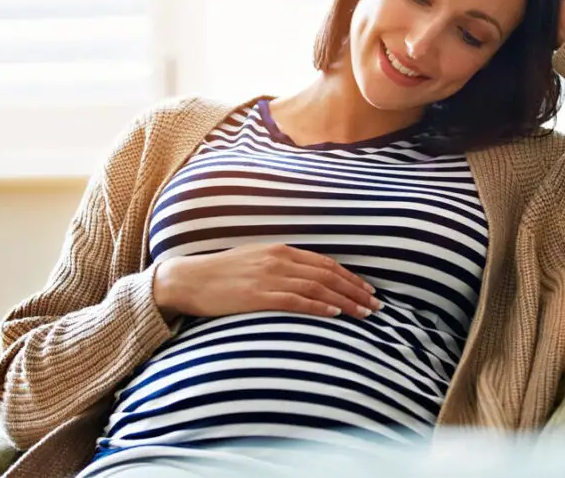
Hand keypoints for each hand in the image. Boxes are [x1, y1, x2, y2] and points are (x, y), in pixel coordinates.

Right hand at [152, 243, 381, 320]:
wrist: (188, 279)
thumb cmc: (222, 274)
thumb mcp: (256, 261)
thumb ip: (281, 267)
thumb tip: (308, 280)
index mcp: (280, 250)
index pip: (325, 264)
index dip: (350, 277)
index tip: (368, 290)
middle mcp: (278, 260)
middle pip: (327, 275)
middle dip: (356, 290)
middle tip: (376, 305)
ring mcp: (268, 277)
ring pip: (317, 289)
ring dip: (345, 301)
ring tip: (364, 313)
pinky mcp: (257, 296)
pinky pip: (295, 301)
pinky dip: (318, 307)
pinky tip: (335, 314)